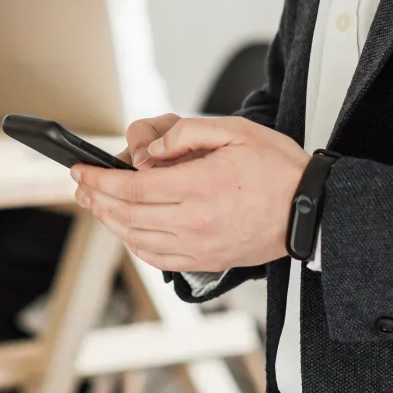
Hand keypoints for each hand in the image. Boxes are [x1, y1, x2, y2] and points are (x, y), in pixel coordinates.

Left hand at [73, 116, 308, 271]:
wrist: (311, 211)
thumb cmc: (278, 169)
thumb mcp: (235, 132)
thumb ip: (186, 134)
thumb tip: (150, 149)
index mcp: (199, 188)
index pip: (132, 186)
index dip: (100, 179)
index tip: (81, 171)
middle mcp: (194, 222)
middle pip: (127, 214)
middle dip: (96, 199)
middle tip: (80, 186)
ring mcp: (199, 246)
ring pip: (136, 239)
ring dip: (110, 222)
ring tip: (96, 205)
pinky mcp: (205, 261)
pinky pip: (157, 258)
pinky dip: (134, 244)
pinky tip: (127, 230)